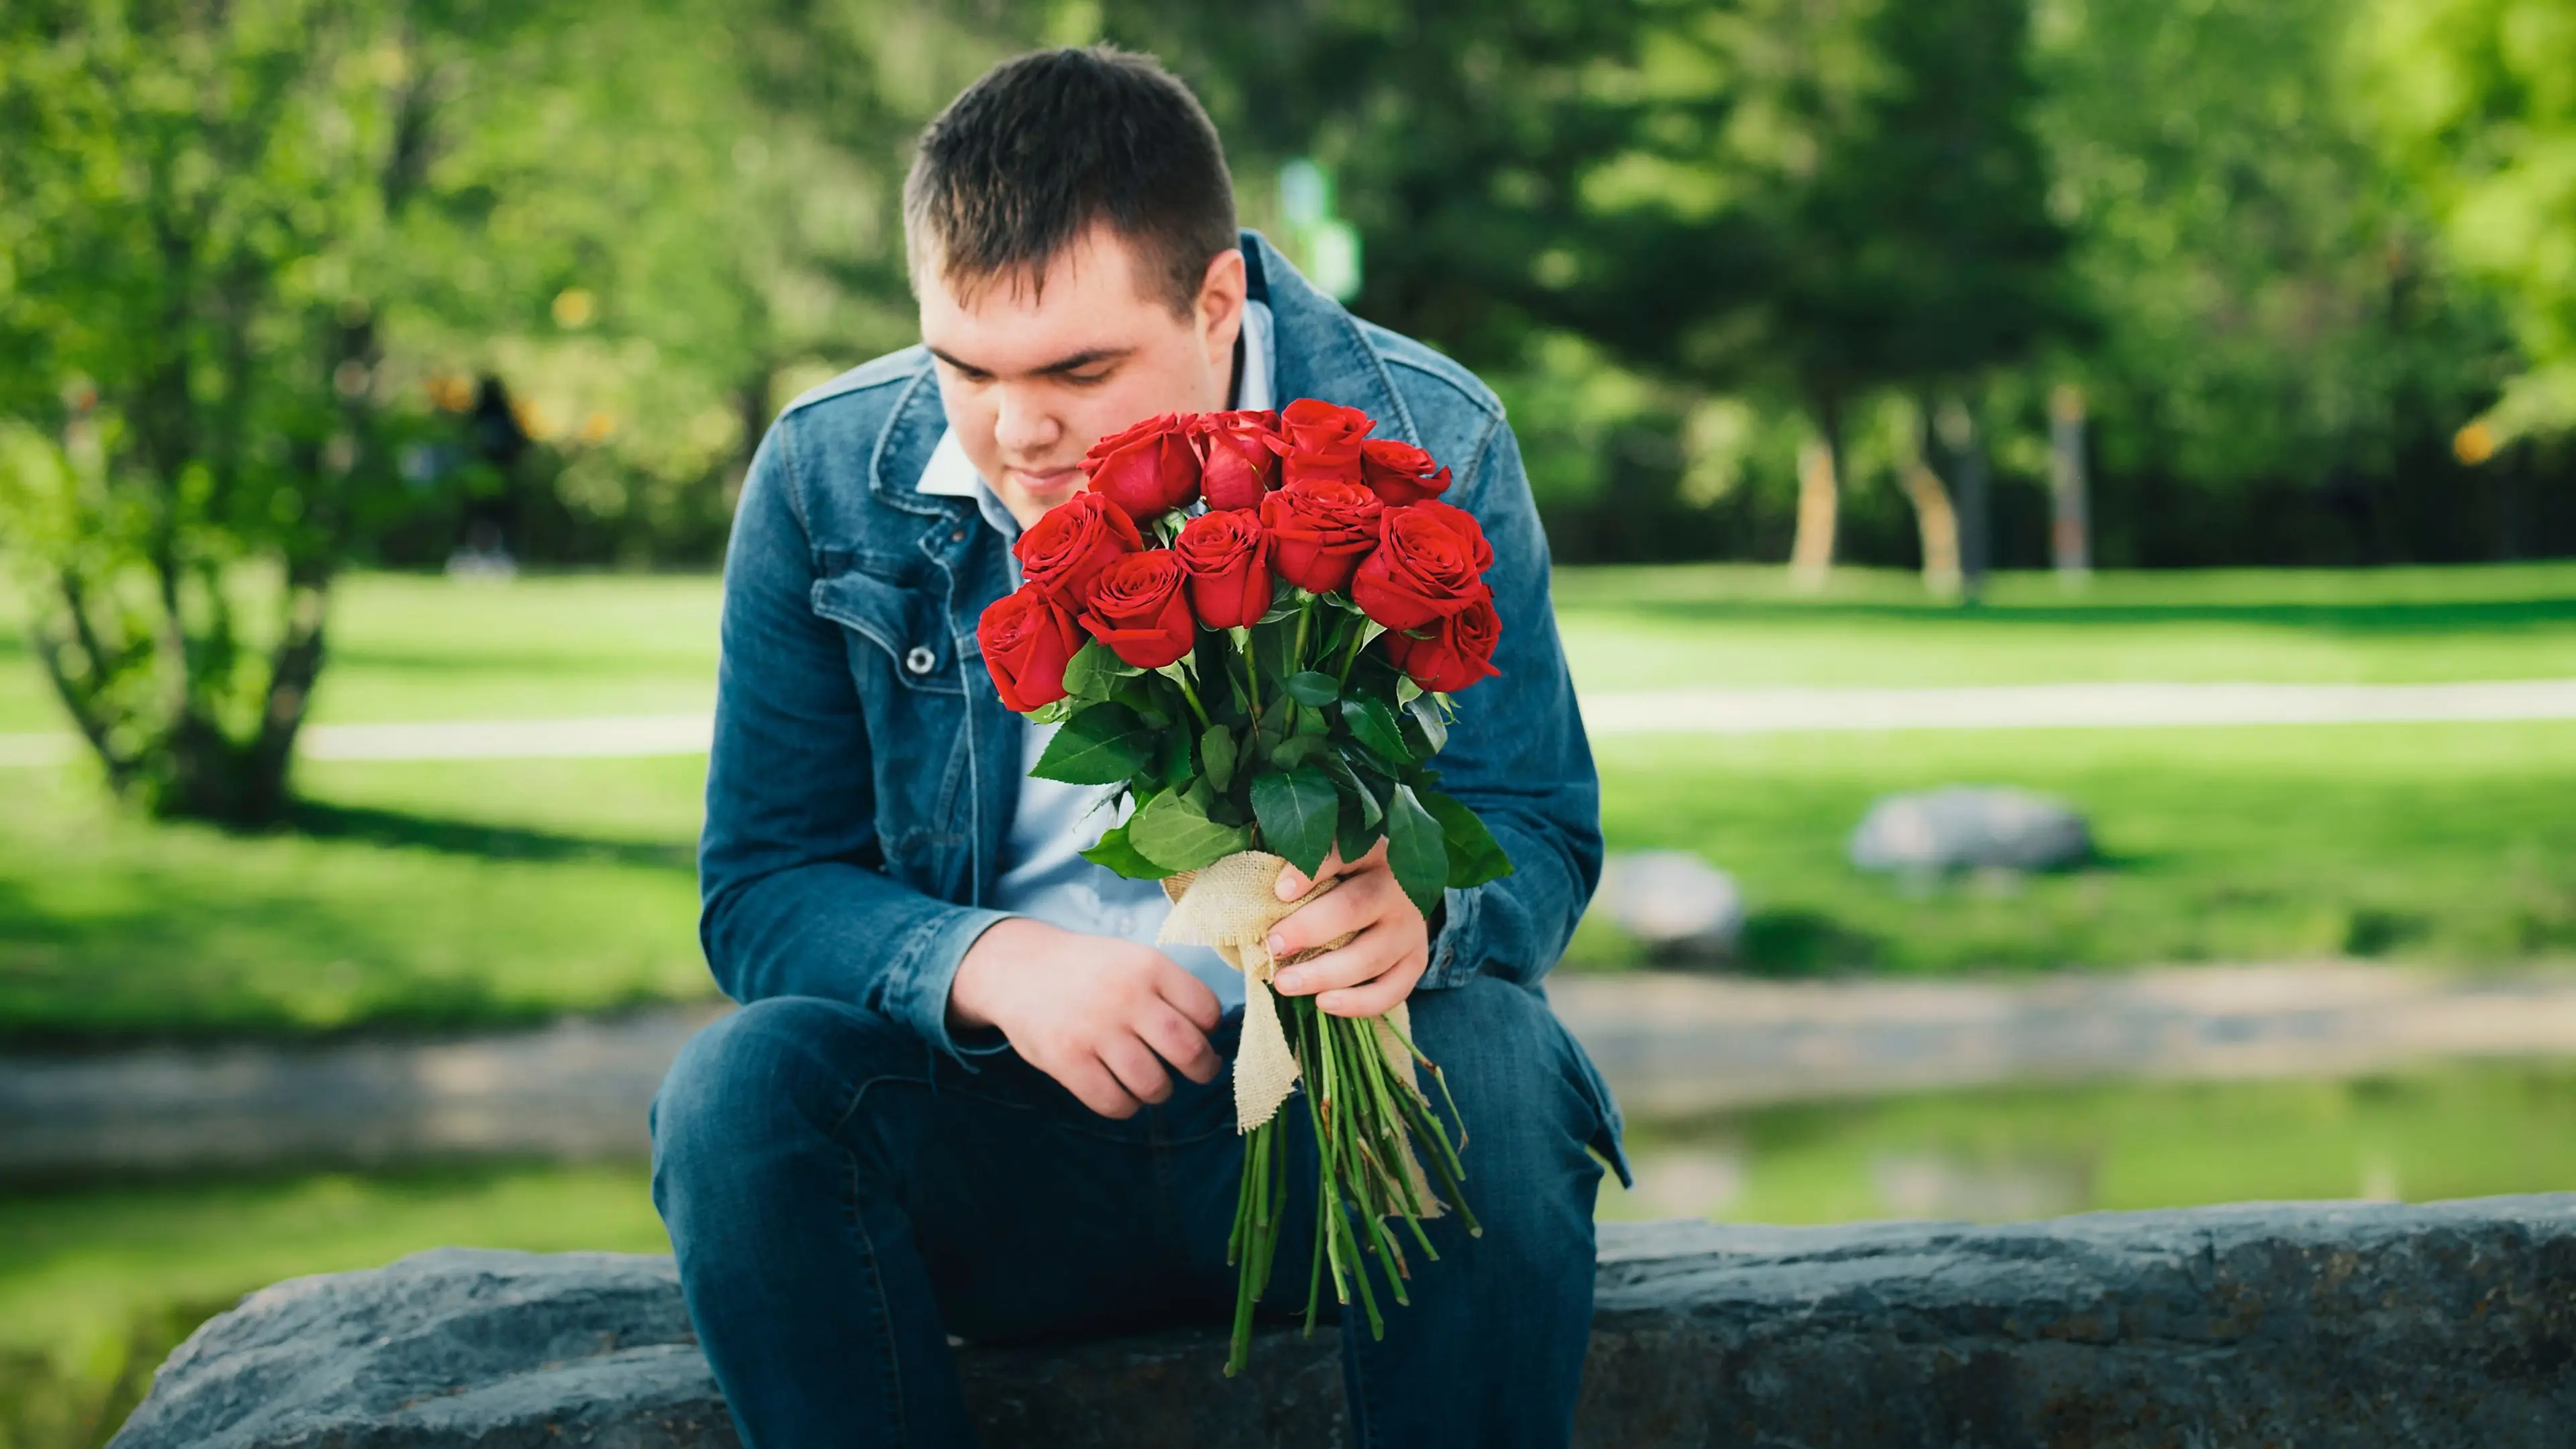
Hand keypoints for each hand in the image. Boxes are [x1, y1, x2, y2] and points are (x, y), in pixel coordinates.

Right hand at [947, 918, 1223, 1119]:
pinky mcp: (1067, 1060)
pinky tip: (1121, 1091)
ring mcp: (1095, 1030)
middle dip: (1203, 1069)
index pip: (1207, 1011)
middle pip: (1188, 1050)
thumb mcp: (1133, 959)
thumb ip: (1170, 990)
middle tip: (1198, 1071)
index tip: (1200, 1035)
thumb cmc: (1089, 971)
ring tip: (1152, 1081)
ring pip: (1154, 1084)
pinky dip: (1126, 1106)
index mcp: (1149, 966)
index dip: (1210, 1031)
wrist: (1020, 969)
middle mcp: (1126, 997)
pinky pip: (1114, 1103)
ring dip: (1161, 1091)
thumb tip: (1213, 1036)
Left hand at [1265, 839, 1429, 1017]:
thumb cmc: (1345, 880)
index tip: (1279, 891)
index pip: (1344, 854)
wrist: (1399, 897)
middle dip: (1309, 929)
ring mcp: (1411, 927)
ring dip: (1324, 973)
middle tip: (1273, 945)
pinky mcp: (1416, 961)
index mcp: (1372, 852)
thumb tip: (1248, 897)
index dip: (1312, 872)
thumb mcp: (1329, 864)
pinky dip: (1357, 1002)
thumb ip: (1297, 873)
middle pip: (1355, 907)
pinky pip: (1391, 990)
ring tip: (1284, 983)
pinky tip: (1323, 1003)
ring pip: (1371, 955)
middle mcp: (1397, 888)